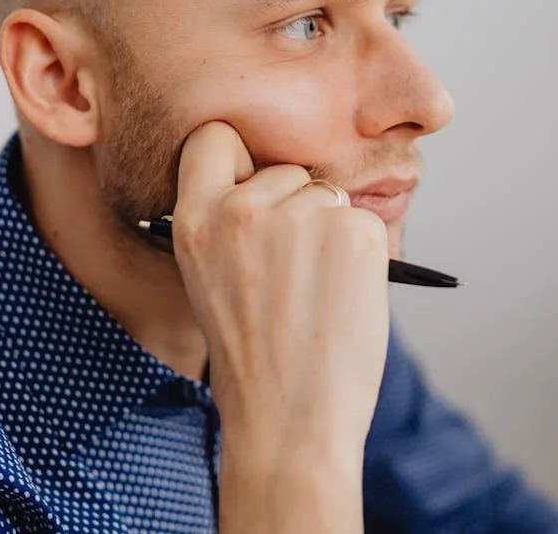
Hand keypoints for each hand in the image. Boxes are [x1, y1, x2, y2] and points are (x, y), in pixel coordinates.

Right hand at [172, 121, 390, 532]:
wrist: (290, 422)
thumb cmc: (254, 360)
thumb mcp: (210, 280)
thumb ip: (230, 225)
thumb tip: (275, 180)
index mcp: (195, 220)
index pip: (214, 137)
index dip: (238, 158)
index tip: (250, 182)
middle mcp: (242, 209)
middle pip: (285, 170)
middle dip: (295, 208)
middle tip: (291, 275)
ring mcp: (301, 216)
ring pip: (327, 196)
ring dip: (329, 233)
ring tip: (314, 294)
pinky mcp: (353, 230)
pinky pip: (363, 221)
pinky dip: (361, 254)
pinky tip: (341, 298)